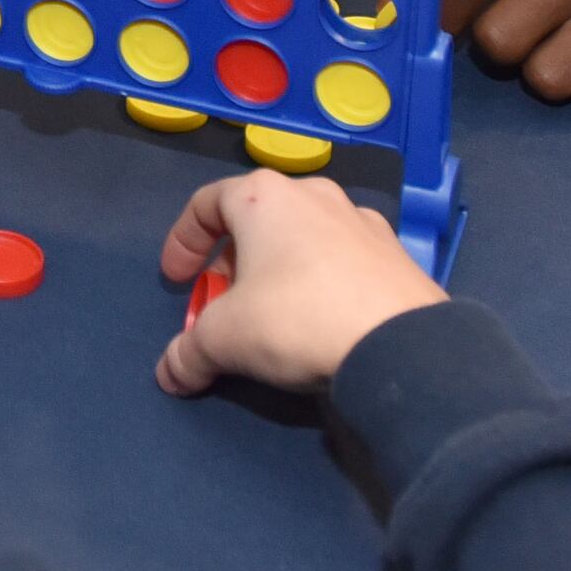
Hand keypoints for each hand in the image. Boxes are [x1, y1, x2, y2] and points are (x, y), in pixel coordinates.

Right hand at [155, 170, 445, 396]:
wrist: (400, 344)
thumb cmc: (296, 318)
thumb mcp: (225, 339)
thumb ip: (189, 352)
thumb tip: (169, 374)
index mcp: (265, 197)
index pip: (206, 203)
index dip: (183, 241)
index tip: (177, 280)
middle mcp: (315, 196)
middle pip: (258, 221)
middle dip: (233, 263)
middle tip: (224, 304)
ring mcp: (363, 222)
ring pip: (304, 238)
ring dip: (280, 270)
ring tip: (275, 314)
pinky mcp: (397, 256)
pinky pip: (344, 262)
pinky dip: (323, 283)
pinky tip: (324, 322)